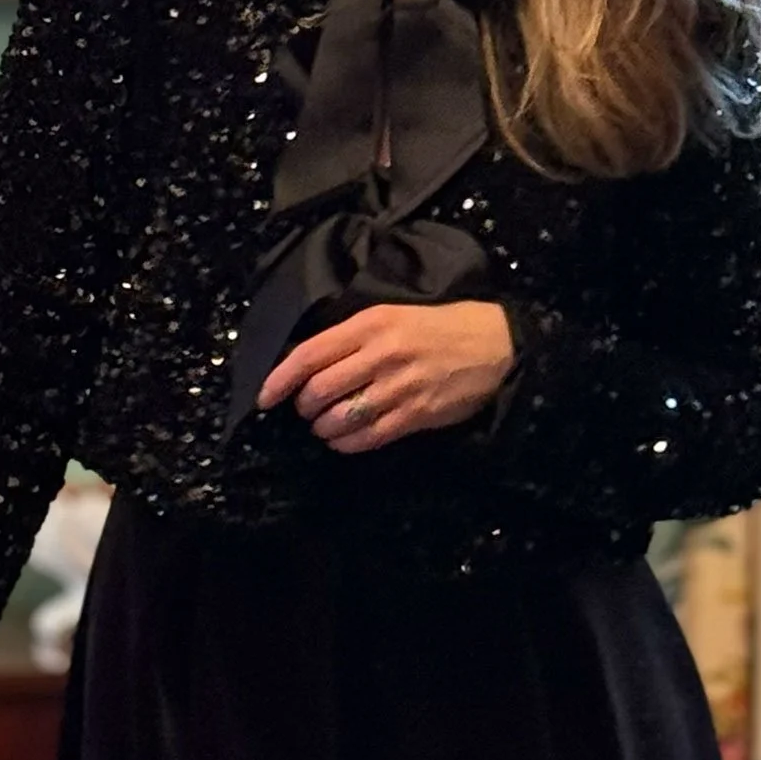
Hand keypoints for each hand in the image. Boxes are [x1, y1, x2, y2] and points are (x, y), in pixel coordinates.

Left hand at [256, 300, 515, 454]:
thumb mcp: (391, 316)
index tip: (264, 397)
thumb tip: (305, 363)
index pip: (310, 355)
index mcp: (370, 325)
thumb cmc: (437, 327)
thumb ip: (350, 338)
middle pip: (320, 390)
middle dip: (304, 406)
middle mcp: (382, 355)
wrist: (495, 344)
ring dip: (324, 428)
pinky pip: (368, 437)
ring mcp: (400, 387)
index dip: (280, 379)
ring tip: (324, 426)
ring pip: (341, 417)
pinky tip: (343, 440)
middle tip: (307, 409)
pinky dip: (347, 443)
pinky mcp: (417, 414)